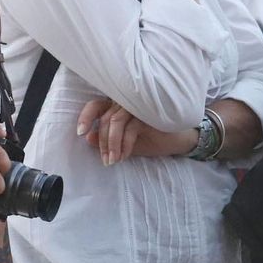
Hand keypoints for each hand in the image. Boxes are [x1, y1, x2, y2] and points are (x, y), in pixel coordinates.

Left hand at [75, 98, 196, 165]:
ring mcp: (139, 105)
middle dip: (102, 142)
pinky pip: (130, 128)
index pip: (96, 105)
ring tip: (113, 161)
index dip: (86, 117)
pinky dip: (125, 144)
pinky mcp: (150, 112)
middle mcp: (127, 101)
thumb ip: (107, 139)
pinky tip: (126, 155)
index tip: (80, 133)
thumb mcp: (126, 142)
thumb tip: (88, 138)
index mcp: (118, 106)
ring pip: (115, 121)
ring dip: (112, 144)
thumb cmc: (154, 138)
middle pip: (105, 118)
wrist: (181, 140)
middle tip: (106, 161)